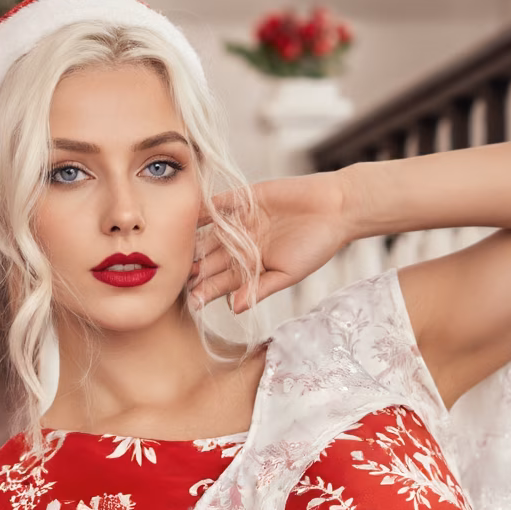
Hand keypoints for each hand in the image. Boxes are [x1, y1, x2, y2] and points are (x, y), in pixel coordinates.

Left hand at [190, 170, 349, 313]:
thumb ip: (260, 289)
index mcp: (252, 267)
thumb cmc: (317, 246)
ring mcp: (241, 222)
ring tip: (177, 251)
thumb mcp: (289, 274)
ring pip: (211, 234)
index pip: (224, 282)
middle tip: (176, 278)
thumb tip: (235, 309)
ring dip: (194, 242)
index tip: (193, 301)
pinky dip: (204, 210)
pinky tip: (188, 217)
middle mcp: (242, 246)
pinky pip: (219, 205)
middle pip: (212, 259)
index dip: (209, 291)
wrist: (335, 209)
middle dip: (196, 269)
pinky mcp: (244, 199)